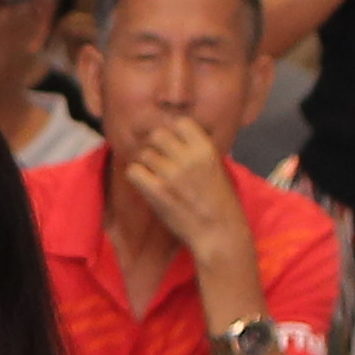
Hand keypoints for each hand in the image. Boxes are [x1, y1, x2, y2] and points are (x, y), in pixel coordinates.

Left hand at [118, 110, 253, 279]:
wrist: (219, 231)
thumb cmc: (220, 201)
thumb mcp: (217, 167)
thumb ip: (198, 151)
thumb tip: (178, 137)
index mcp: (206, 149)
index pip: (180, 123)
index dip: (173, 132)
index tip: (173, 145)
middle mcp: (188, 158)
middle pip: (157, 135)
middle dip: (155, 146)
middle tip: (158, 159)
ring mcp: (171, 174)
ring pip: (144, 153)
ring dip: (145, 163)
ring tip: (154, 175)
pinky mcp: (157, 191)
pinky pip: (134, 171)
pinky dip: (136, 175)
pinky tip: (145, 183)